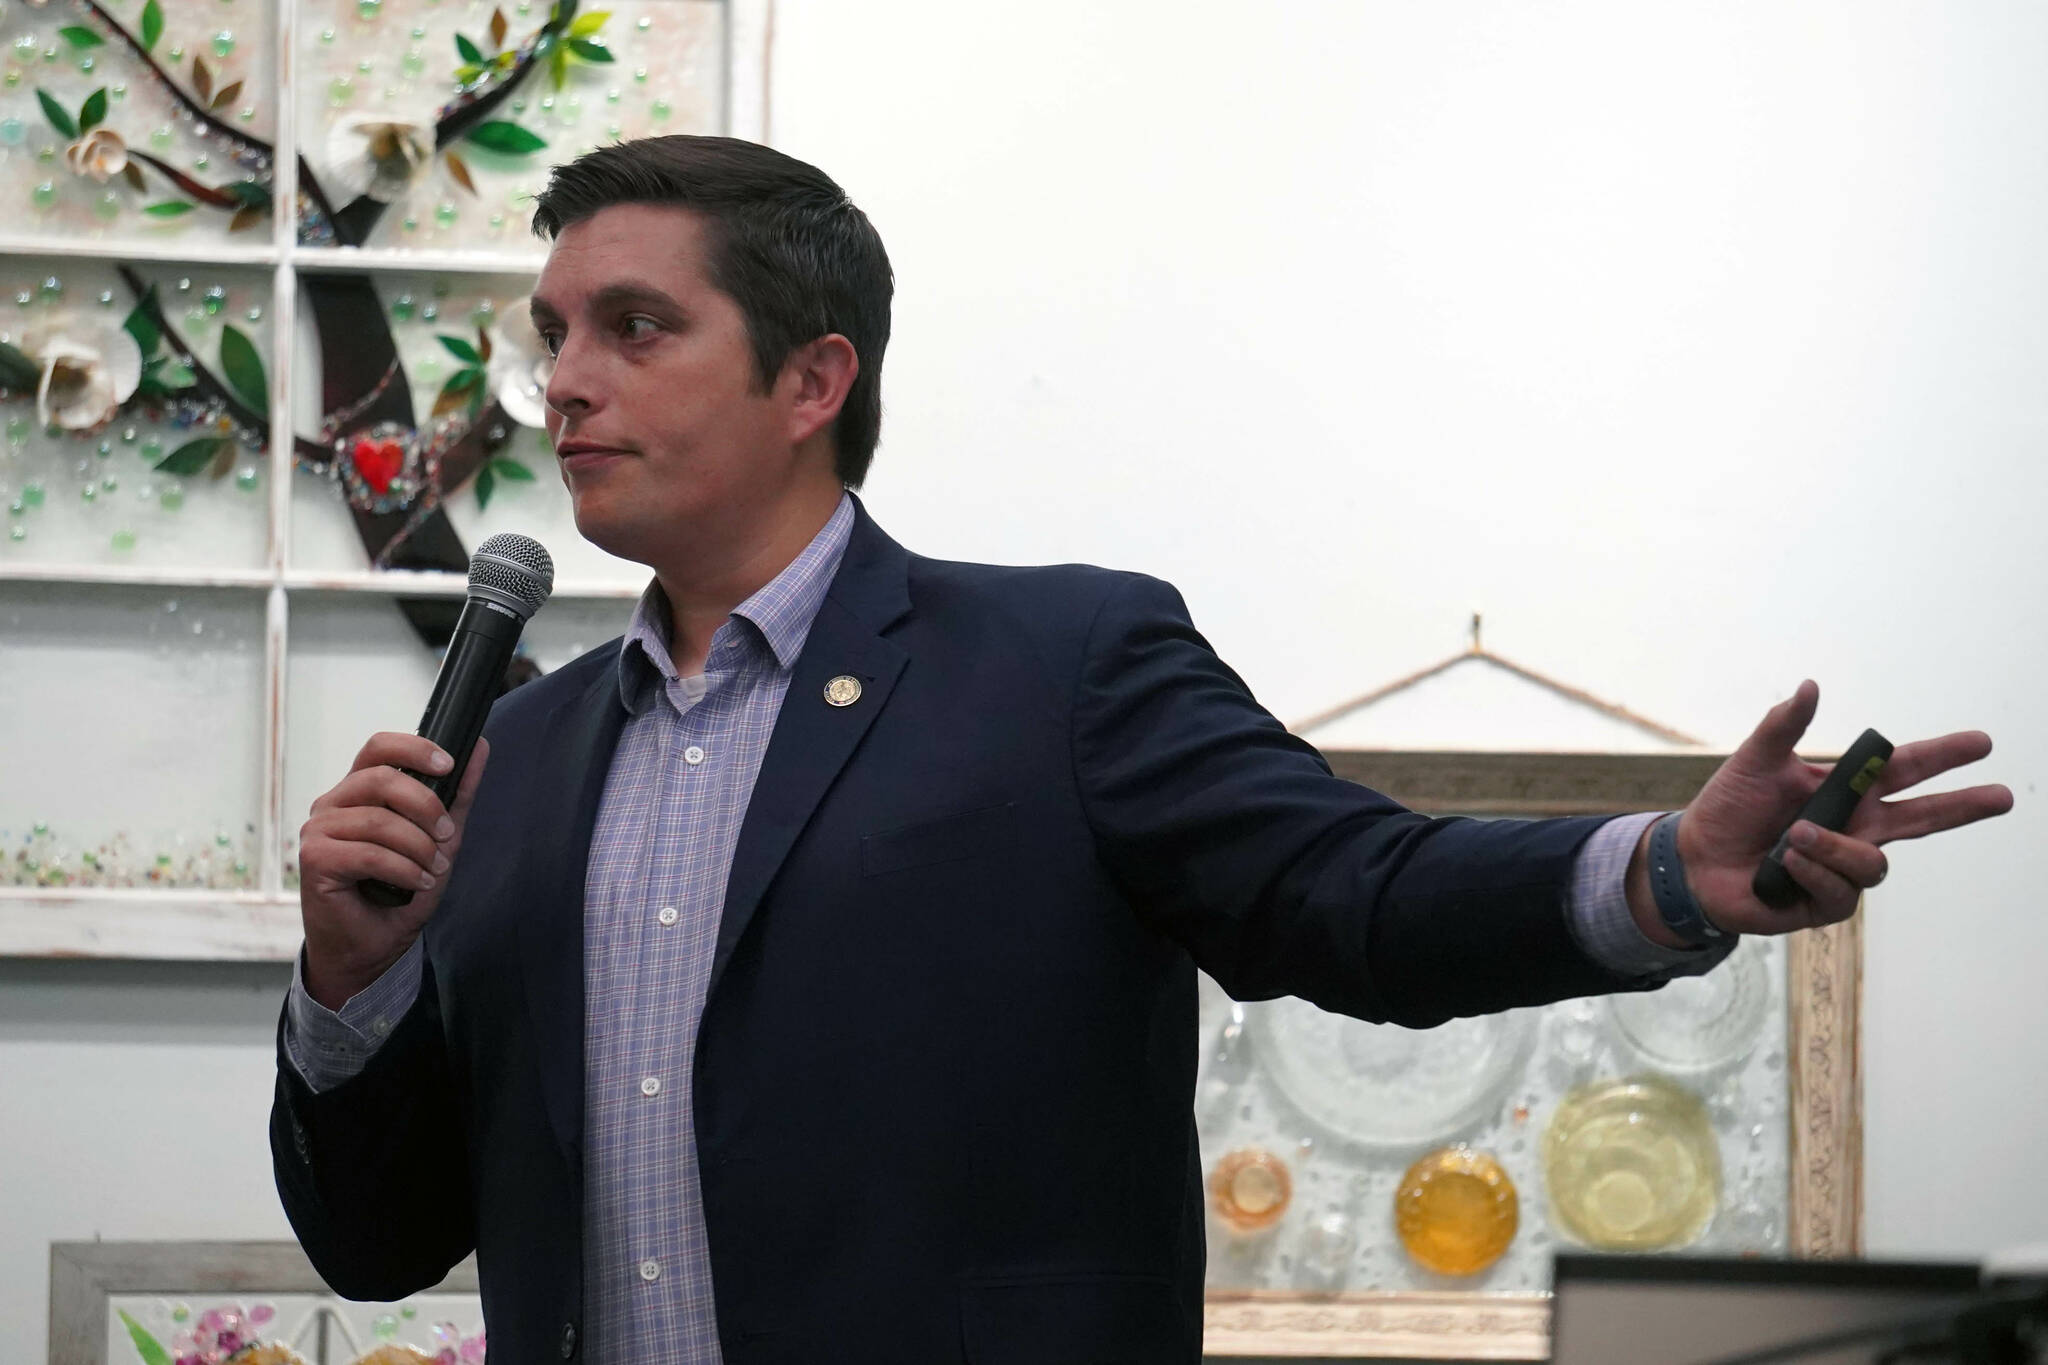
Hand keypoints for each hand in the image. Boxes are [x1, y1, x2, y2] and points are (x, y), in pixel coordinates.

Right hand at [298, 733, 490, 1009]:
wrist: (372, 946)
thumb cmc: (399, 890)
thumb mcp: (440, 839)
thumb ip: (456, 796)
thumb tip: (480, 747)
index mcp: (359, 790)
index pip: (379, 746)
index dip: (414, 748)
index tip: (448, 765)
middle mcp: (333, 803)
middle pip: (382, 778)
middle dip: (426, 806)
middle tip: (448, 836)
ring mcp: (319, 830)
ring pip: (378, 820)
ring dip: (418, 847)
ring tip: (433, 869)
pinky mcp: (315, 859)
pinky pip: (369, 853)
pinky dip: (403, 870)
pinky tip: (416, 883)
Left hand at [1630, 681, 2012, 940]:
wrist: (1694, 859)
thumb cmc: (1729, 809)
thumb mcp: (1753, 761)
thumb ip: (1782, 726)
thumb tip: (1811, 686)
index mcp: (1848, 792)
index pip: (1906, 771)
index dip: (1943, 757)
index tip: (1981, 742)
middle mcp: (1856, 829)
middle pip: (1925, 820)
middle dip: (1962, 807)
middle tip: (2001, 795)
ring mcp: (1845, 868)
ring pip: (1874, 862)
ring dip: (1835, 847)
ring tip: (1796, 835)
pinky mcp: (1826, 902)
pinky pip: (1841, 891)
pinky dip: (1813, 872)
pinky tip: (1786, 863)